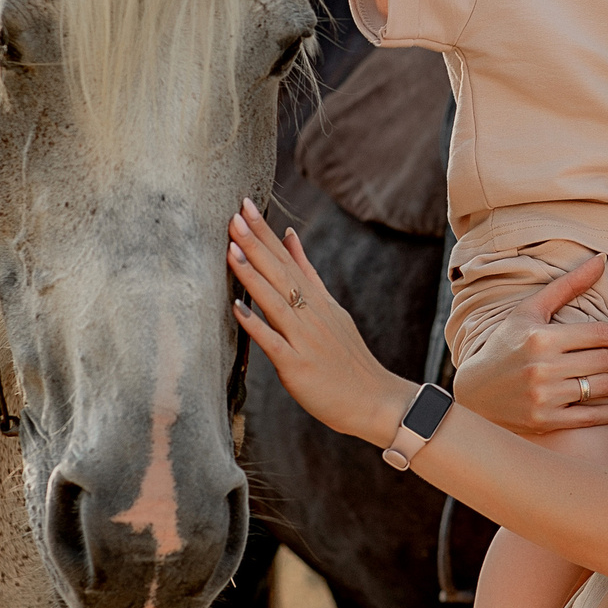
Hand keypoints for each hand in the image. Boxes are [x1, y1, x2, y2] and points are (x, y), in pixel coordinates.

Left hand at [228, 200, 415, 448]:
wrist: (376, 401)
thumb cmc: (348, 359)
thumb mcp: (331, 308)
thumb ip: (307, 273)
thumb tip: (289, 236)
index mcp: (317, 301)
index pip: (287, 260)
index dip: (265, 234)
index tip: (245, 205)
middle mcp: (312, 315)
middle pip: (280, 274)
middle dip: (256, 243)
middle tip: (234, 213)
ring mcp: (306, 340)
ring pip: (275, 302)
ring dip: (252, 275)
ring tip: (231, 248)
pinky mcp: (298, 367)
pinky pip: (273, 343)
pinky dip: (255, 325)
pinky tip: (236, 309)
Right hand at [451, 253, 607, 434]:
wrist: (473, 392)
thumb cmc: (505, 345)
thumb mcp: (530, 310)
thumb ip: (567, 286)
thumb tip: (602, 258)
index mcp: (542, 337)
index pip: (601, 334)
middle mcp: (543, 367)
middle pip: (605, 362)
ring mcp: (544, 397)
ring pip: (601, 389)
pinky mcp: (545, 421)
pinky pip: (591, 418)